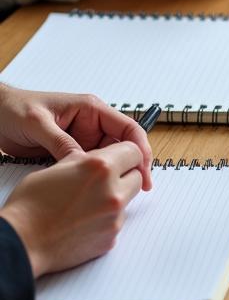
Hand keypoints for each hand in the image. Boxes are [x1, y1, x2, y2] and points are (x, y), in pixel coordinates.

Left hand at [0, 84, 151, 188]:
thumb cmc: (13, 108)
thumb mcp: (37, 123)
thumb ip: (61, 142)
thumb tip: (81, 162)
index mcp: (90, 110)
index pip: (127, 128)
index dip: (140, 148)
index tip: (143, 168)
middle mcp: (90, 125)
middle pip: (122, 147)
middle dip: (131, 166)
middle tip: (137, 187)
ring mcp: (82, 140)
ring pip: (108, 160)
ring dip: (112, 174)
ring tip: (115, 190)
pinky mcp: (72, 154)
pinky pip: (89, 168)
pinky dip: (94, 179)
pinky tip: (95, 190)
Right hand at [0, 144, 144, 276]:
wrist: (21, 243)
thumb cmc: (29, 205)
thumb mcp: (55, 168)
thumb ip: (84, 161)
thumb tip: (98, 158)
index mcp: (100, 168)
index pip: (134, 151)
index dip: (126, 153)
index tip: (119, 157)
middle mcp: (113, 191)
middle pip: (137, 176)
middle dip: (123, 175)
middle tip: (102, 180)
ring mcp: (115, 217)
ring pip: (128, 200)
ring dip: (115, 197)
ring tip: (85, 202)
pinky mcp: (112, 237)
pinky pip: (117, 221)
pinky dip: (105, 219)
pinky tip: (82, 221)